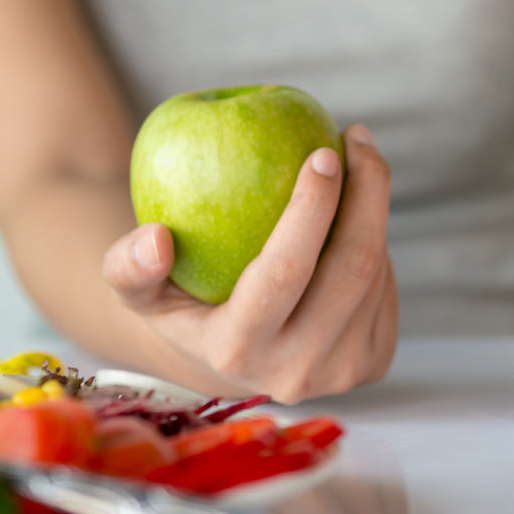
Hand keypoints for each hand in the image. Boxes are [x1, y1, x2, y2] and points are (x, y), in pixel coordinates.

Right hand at [102, 125, 397, 402]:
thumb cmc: (182, 303)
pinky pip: (386, 288)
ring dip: (373, 210)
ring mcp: (342, 373)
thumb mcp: (140, 290)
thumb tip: (155, 238)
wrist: (232, 359)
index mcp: (236, 352)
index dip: (312, 208)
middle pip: (352, 268)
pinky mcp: (374, 364)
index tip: (323, 153)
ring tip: (357, 164)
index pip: (285, 272)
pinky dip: (376, 242)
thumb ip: (127, 266)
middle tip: (357, 140)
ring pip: (376, 273)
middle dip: (368, 192)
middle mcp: (295, 372)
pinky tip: (358, 212)